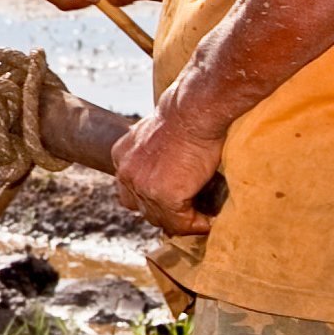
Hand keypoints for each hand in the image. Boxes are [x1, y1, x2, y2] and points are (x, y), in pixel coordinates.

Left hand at [110, 108, 226, 235]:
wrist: (194, 110)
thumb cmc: (186, 113)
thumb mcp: (158, 131)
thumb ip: (156, 152)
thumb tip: (171, 167)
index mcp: (122, 156)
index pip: (131, 191)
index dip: (151, 200)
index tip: (174, 202)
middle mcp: (126, 173)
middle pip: (143, 208)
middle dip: (167, 214)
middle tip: (191, 215)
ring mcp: (143, 186)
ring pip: (162, 219)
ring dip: (184, 222)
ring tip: (203, 220)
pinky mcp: (165, 196)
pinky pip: (182, 222)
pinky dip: (198, 224)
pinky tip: (211, 220)